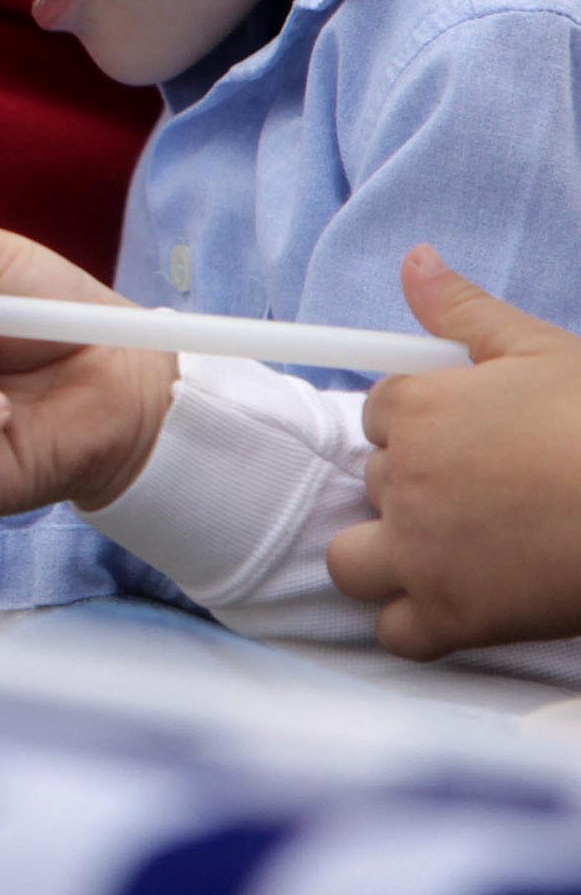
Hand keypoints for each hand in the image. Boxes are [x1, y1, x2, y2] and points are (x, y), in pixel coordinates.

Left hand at [325, 247, 580, 660]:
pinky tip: (459, 608)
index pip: (378, 416)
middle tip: (482, 497)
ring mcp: (419, 552)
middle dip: (415, 489)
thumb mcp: (541, 350)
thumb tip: (415, 261)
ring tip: (446, 552)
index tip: (468, 442)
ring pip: (352, 560)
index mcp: (416, 408)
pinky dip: (417, 627)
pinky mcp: (450, 617)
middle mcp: (401, 478)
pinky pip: (394, 634)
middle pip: (374, 483)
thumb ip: (463, 310)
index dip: (421, 428)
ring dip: (384, 558)